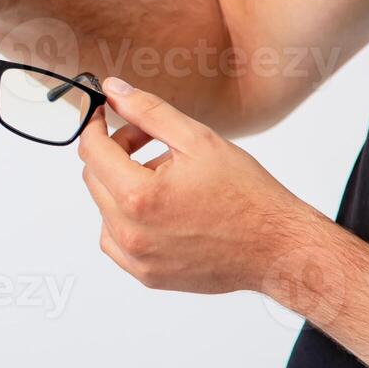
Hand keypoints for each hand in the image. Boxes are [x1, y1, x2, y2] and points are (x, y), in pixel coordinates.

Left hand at [77, 77, 320, 294]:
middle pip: (95, 178)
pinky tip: (159, 207)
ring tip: (164, 176)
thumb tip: (113, 92)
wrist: (276, 245)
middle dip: (115, 152)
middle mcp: (130, 233)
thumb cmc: (246, 194)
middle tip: (148, 140)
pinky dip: (127, 218)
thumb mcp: (197, 140)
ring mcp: (136, 259)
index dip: (94, 125)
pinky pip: (116, 240)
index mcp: (138, 196)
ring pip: (104, 208)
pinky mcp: (146, 275)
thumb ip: (148, 113)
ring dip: (122, 186)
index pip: (92, 151)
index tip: (103, 113)